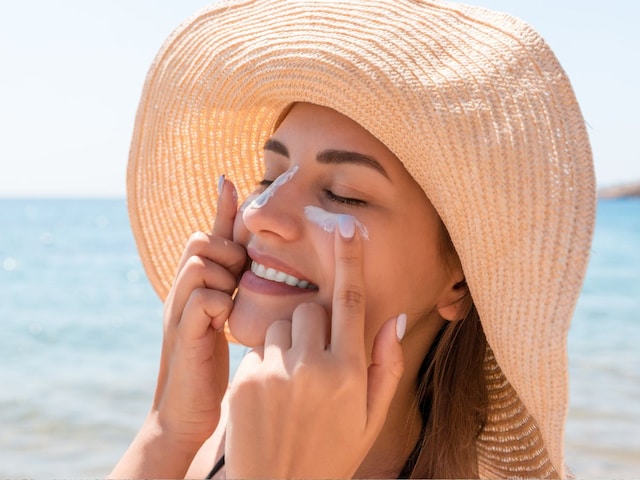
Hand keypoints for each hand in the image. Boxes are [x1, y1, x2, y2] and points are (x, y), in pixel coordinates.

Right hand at [153, 177, 246, 448]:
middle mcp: (183, 291)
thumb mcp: (226, 320)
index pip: (209, 236)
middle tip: (239, 277)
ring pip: (199, 263)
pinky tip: (225, 321)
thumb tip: (254, 265)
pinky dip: (217, 303)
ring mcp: (180, 310)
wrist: (186, 413)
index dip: (220, 208)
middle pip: (200, 240)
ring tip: (231, 299)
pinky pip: (201, 299)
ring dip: (223, 274)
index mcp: (198, 285)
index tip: (229, 179)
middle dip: (225, 250)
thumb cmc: (211, 364)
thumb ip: (235, 290)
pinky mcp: (183, 334)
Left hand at [225, 215, 404, 478]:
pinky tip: (270, 398)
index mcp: (349, 373)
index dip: (350, 260)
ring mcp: (276, 373)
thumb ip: (387, 366)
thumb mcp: (371, 418)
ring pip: (281, 326)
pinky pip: (258, 349)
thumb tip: (396, 317)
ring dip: (288, 343)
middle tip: (314, 360)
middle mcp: (313, 368)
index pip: (351, 301)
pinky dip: (266, 363)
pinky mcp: (245, 381)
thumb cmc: (332, 454)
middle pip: (310, 309)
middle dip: (313, 324)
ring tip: (291, 385)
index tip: (346, 226)